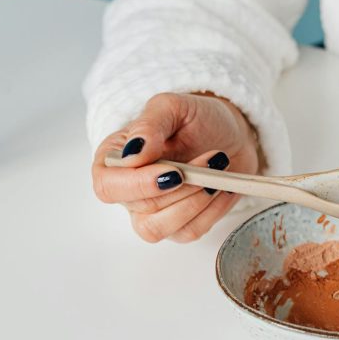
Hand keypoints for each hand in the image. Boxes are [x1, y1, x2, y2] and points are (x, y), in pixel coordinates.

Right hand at [92, 93, 259, 242]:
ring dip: (195, 203)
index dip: (139, 184)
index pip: (108, 186)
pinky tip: (222, 188)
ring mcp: (152, 212)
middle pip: (141, 209)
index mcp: (114, 160)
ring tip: (217, 175)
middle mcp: (128, 190)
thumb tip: (133, 153)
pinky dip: (211, 210)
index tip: (174, 172)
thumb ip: (149, 125)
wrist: (230, 135)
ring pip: (160, 229)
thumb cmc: (197, 119)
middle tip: (211, 161)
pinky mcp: (179, 225)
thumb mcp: (172, 108)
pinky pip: (189, 232)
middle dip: (182, 188)